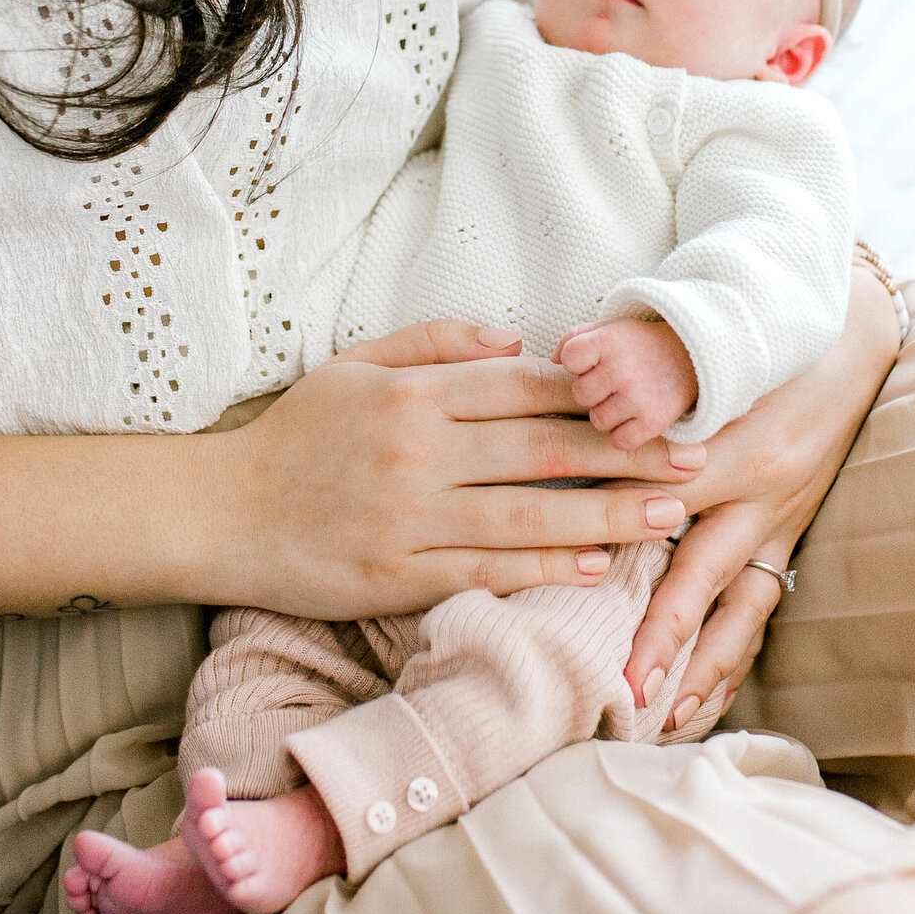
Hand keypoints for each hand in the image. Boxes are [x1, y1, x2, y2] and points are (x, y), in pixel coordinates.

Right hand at [204, 320, 707, 620]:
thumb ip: (436, 342)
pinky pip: (484, 570)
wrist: (221, 513)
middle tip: (694, 459)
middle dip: (627, 454)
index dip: (598, 396)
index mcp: (416, 393)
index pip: (526, 388)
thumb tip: (517, 338)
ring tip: (667, 514)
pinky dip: (542, 570)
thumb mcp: (356, 362)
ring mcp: (411, 516)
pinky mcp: (397, 575)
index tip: (657, 401)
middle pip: (545, 450)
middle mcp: (420, 451)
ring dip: (606, 515)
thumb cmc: (296, 434)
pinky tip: (592, 568)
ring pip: (528, 516)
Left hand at [555, 318, 697, 449]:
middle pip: (580, 394)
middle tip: (615, 381)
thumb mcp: (612, 328)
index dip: (579, 362)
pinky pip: (618, 441)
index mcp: (609, 340)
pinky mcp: (654, 422)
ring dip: (609, 413)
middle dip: (593, 390)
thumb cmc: (643, 344)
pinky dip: (625, 433)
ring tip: (627, 397)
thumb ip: (576, 337)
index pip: (569, 358)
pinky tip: (635, 417)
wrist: (695, 357)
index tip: (596, 360)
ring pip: (597, 421)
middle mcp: (622, 368)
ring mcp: (638, 397)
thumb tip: (553, 360)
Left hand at [624, 266, 899, 728]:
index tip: (563, 559)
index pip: (664, 495)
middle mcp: (764, 493)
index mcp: (740, 443)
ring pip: (742, 609)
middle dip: (663, 631)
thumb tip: (578, 391)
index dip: (615, 524)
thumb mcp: (721, 354)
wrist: (856, 342)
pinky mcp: (791, 533)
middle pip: (704, 572)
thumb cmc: (774, 342)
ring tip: (665, 713)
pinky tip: (707, 695)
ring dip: (704, 667)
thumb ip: (656, 384)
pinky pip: (762, 606)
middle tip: (622, 682)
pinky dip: (736, 654)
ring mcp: (782, 519)